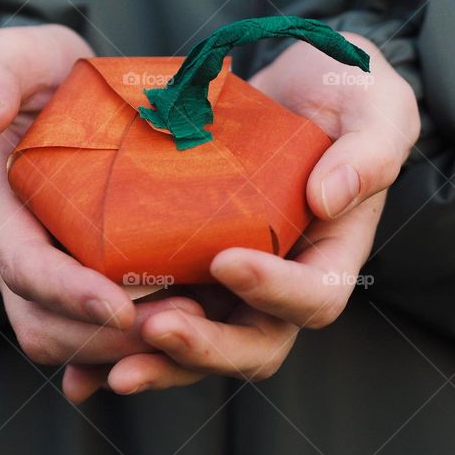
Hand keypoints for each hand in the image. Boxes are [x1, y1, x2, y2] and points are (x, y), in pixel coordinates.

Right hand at [0, 24, 203, 397]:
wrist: (70, 92)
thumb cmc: (45, 73)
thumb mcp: (18, 55)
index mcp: (2, 207)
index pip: (24, 266)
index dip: (67, 293)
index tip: (121, 306)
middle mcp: (24, 250)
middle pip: (47, 323)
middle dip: (107, 337)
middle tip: (182, 322)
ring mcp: (56, 270)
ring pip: (75, 340)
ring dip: (130, 348)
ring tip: (198, 325)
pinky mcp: (91, 278)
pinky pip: (103, 334)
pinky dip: (136, 350)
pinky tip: (183, 348)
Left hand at [78, 33, 419, 394]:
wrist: (297, 86)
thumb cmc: (348, 95)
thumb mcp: (376, 108)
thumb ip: (369, 152)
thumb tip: (327, 198)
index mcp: (331, 253)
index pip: (314, 297)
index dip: (275, 291)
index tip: (226, 260)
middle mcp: (279, 280)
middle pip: (251, 343)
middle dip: (204, 347)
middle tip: (157, 328)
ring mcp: (230, 280)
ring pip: (199, 341)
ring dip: (154, 360)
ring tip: (103, 364)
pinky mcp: (187, 266)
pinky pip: (159, 314)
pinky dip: (121, 345)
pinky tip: (78, 368)